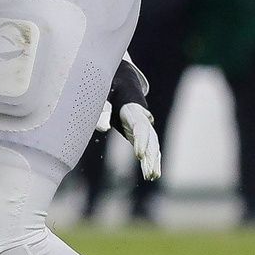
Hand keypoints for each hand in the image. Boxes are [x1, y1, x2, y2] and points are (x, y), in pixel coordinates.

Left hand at [96, 55, 159, 179]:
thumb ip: (101, 110)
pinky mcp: (139, 132)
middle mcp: (142, 118)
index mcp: (132, 108)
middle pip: (150, 138)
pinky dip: (151, 160)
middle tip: (149, 173)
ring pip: (153, 144)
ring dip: (153, 161)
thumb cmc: (107, 87)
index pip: (140, 127)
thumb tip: (103, 129)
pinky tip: (152, 175)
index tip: (139, 155)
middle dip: (150, 156)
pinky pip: (149, 146)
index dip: (141, 140)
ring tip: (152, 176)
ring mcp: (143, 125)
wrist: (121, 78)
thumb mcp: (102, 93)